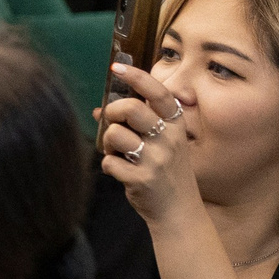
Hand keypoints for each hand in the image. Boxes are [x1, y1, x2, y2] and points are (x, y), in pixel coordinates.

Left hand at [98, 61, 202, 226]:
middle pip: (130, 108)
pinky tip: (121, 171)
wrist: (178, 210)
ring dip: (108, 142)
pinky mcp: (142, 178)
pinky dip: (109, 165)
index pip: (159, 93)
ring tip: (117, 152)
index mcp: (177, 125)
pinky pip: (109, 161)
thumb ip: (139, 124)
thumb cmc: (166, 172)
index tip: (117, 68)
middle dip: (114, 112)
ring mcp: (157, 159)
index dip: (137, 77)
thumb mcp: (164, 144)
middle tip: (114, 122)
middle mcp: (170, 139)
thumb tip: (100, 110)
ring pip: (115, 134)